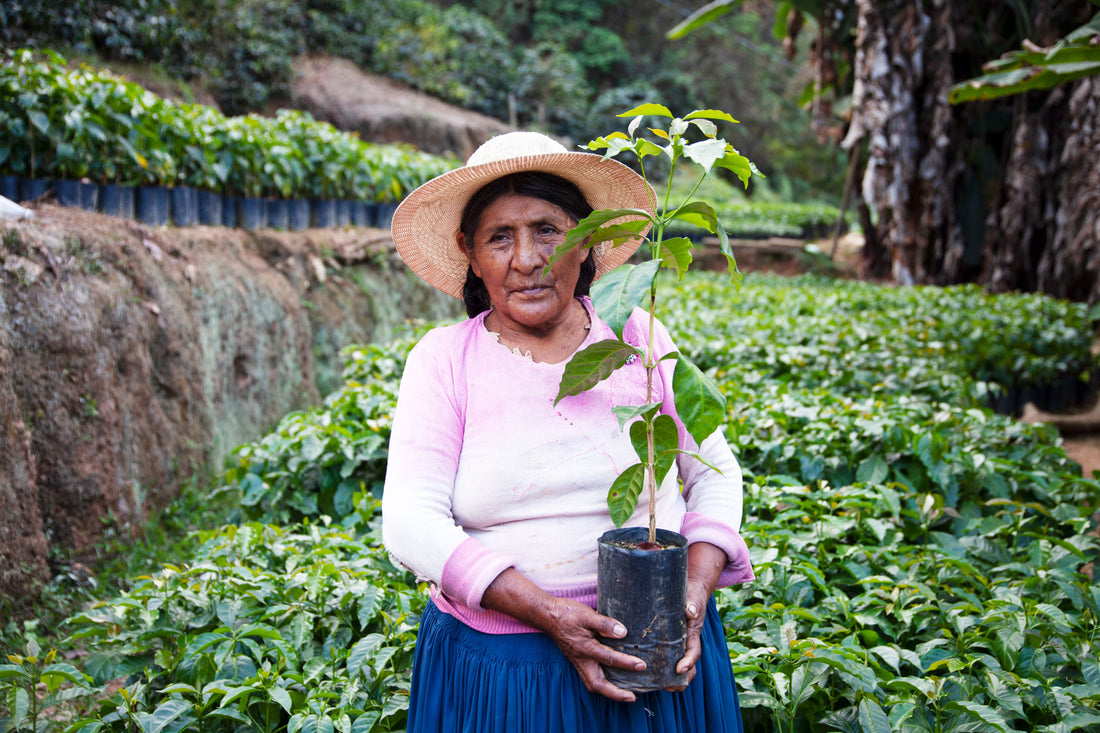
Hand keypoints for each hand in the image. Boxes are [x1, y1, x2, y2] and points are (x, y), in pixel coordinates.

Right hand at [480, 569, 643, 702]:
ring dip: (609, 691)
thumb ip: (605, 624)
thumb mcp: (586, 615)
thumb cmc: (567, 614)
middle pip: (598, 685)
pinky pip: (590, 678)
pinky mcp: (577, 660)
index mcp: (585, 648)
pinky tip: (612, 680)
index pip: (609, 659)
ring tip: (624, 693)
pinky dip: (602, 683)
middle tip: (632, 697)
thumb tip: (623, 633)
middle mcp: (581, 660)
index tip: (641, 665)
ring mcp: (578, 662)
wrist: (547, 615)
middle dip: (615, 694)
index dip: (627, 663)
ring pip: (593, 684)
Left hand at [665, 542, 727, 691]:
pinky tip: (645, 671)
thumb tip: (689, 611)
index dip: (688, 663)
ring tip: (657, 686)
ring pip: (677, 664)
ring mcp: (678, 642)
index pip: (694, 652)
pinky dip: (660, 666)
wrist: (690, 588)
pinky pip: (666, 656)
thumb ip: (692, 602)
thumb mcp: (693, 596)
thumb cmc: (691, 592)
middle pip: (688, 665)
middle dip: (681, 679)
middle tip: (668, 688)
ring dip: (670, 678)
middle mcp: (687, 641)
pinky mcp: (668, 640)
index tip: (679, 670)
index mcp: (693, 633)